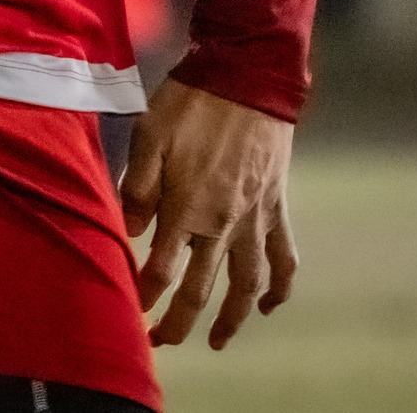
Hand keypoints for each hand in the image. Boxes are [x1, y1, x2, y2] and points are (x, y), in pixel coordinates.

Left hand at [122, 77, 297, 349]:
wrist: (248, 75)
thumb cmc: (191, 101)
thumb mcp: (150, 135)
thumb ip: (138, 186)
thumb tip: (131, 231)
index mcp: (187, 206)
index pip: (161, 269)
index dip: (146, 295)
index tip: (131, 311)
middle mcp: (222, 222)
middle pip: (200, 288)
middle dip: (178, 321)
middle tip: (161, 341)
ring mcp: (254, 218)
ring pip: (246, 285)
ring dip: (232, 319)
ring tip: (215, 340)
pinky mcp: (276, 206)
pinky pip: (285, 257)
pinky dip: (281, 288)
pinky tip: (271, 306)